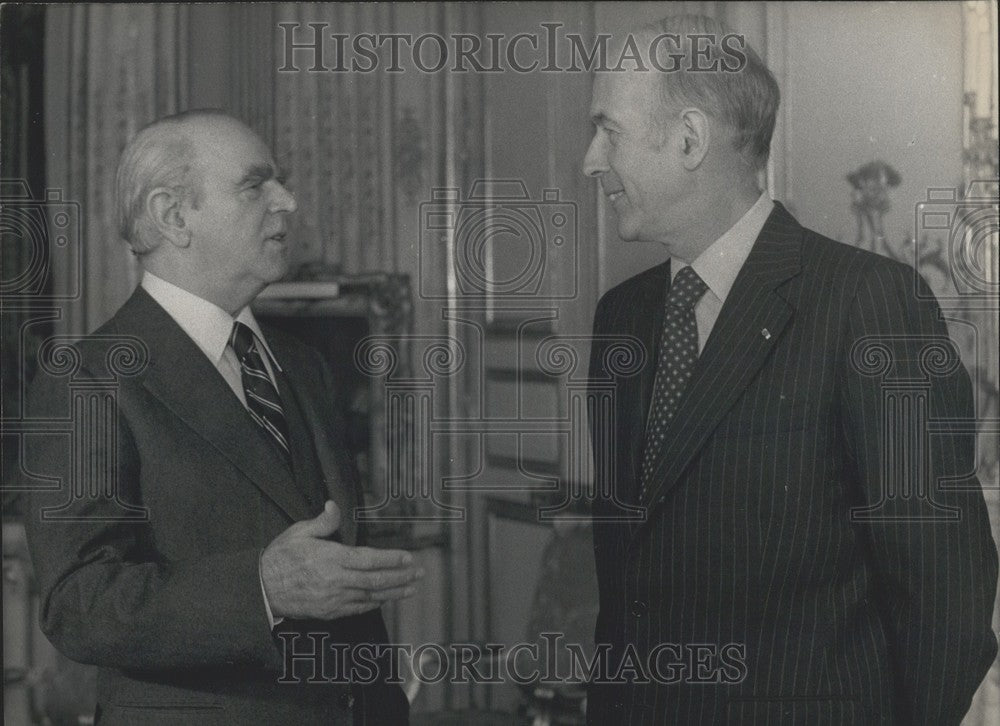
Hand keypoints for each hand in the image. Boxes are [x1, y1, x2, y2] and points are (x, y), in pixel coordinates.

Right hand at [260, 500, 422, 619]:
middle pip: (376, 580)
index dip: (392, 559)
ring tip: (411, 588)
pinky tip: (385, 600)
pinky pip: (358, 608)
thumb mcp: (299, 532)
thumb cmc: (280, 558)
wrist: (261, 590)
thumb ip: (322, 521)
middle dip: (401, 576)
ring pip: (371, 596)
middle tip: (420, 574)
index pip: (369, 559)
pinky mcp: (329, 612)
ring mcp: (334, 599)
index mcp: (332, 558)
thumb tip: (334, 505)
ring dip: (394, 592)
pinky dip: (374, 604)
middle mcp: (336, 580)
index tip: (409, 557)